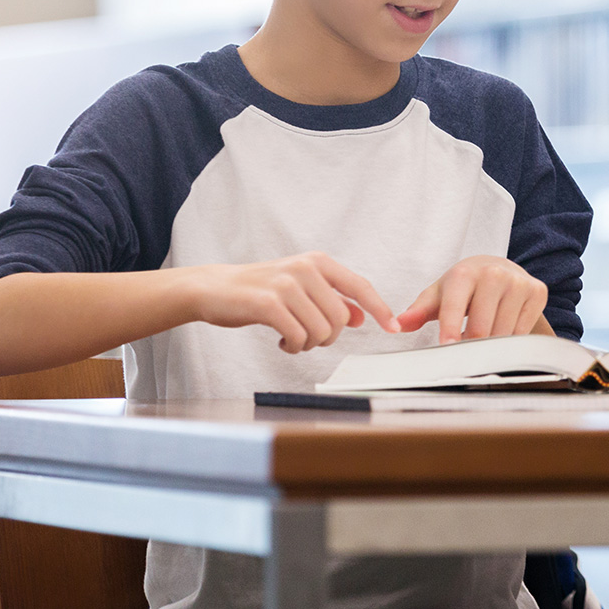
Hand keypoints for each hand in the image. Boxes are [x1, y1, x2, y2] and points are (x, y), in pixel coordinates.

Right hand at [187, 253, 398, 352]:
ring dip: (310, 344)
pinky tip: (283, 342)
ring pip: (322, 330)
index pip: (360, 286)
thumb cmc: (259, 290)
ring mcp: (286, 284)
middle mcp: (305, 268)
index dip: (380, 309)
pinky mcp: (268, 303)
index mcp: (318, 262)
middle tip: (308, 337)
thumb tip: (362, 317)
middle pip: (341, 317)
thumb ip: (331, 299)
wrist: (214, 288)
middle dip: (328, 337)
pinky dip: (295, 347)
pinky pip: (299, 337)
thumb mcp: (300, 288)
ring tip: (293, 338)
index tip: (394, 328)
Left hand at [396, 255, 549, 342]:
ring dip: (491, 346)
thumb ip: (418, 310)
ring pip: (503, 333)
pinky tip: (501, 332)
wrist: (500, 268)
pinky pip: (522, 332)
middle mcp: (494, 274)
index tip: (448, 349)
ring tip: (482, 339)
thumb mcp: (439, 294)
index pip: (455, 308)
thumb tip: (398, 325)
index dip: (450, 331)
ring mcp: (518, 282)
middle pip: (482, 327)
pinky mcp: (537, 292)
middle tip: (465, 355)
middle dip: (471, 347)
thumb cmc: (465, 285)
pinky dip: (509, 340)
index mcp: (465, 273)